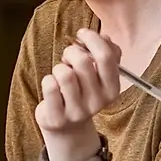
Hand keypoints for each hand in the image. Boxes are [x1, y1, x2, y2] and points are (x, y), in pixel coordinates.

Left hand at [34, 27, 122, 160]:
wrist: (67, 126)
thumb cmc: (82, 92)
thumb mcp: (99, 75)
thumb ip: (107, 54)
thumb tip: (105, 36)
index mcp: (112, 89)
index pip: (106, 57)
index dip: (92, 39)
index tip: (83, 34)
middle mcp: (98, 102)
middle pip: (83, 61)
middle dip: (71, 52)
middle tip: (68, 58)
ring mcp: (77, 112)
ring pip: (64, 73)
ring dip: (59, 67)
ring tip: (60, 75)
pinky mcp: (57, 117)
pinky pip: (49, 85)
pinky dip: (48, 80)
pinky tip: (52, 87)